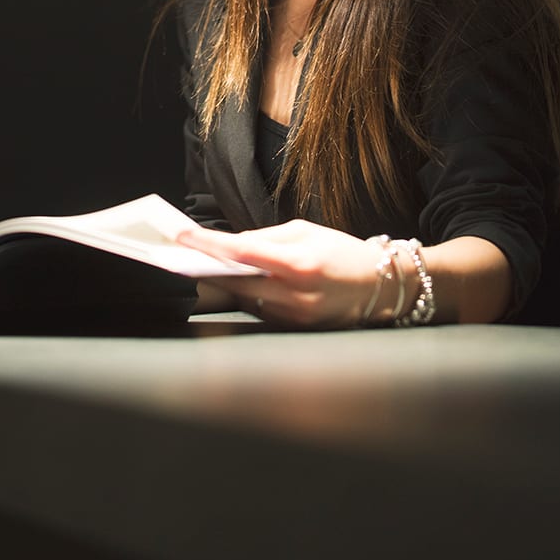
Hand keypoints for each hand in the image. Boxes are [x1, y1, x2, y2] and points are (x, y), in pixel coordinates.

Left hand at [177, 218, 384, 328]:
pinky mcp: (295, 329)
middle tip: (180, 253)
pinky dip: (245, 296)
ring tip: (201, 266)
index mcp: (299, 264)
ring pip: (244, 300)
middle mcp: (296, 295)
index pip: (243, 253)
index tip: (183, 236)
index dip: (209, 245)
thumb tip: (232, 244)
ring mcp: (295, 317)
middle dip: (208, 268)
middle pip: (237, 283)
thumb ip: (266, 238)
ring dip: (223, 283)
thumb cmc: (341, 251)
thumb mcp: (305, 231)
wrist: (378, 285)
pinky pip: (259, 311)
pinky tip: (233, 283)